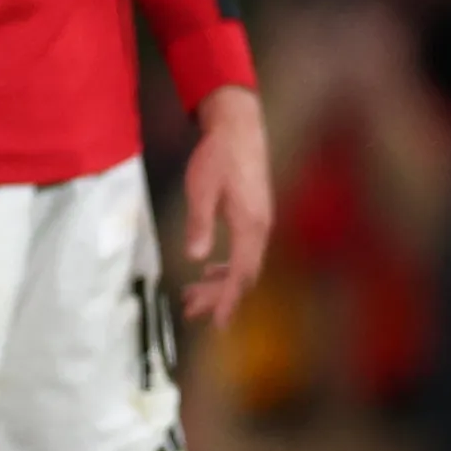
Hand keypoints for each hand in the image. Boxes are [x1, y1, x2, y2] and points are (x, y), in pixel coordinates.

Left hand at [180, 83, 272, 323]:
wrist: (238, 127)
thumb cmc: (218, 156)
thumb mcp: (201, 189)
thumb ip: (200, 223)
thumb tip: (196, 258)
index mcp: (250, 225)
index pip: (241, 273)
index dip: (229, 300)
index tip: (217, 323)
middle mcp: (260, 227)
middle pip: (243, 274)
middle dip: (219, 296)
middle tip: (190, 310)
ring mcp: (259, 222)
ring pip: (243, 264)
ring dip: (219, 282)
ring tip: (192, 295)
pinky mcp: (253, 216)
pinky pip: (243, 251)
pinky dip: (225, 266)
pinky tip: (208, 269)